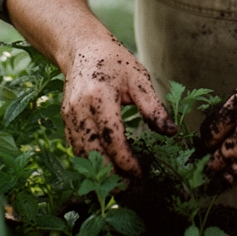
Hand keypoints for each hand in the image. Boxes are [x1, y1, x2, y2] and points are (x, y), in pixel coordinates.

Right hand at [61, 36, 175, 176]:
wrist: (83, 48)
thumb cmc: (114, 60)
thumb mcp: (139, 78)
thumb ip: (153, 107)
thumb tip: (170, 132)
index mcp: (99, 97)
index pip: (112, 139)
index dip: (126, 161)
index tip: (141, 173)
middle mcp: (79, 110)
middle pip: (92, 154)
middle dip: (111, 175)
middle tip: (131, 187)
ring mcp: (69, 117)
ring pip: (81, 155)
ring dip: (100, 171)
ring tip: (121, 181)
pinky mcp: (65, 121)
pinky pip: (76, 148)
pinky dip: (90, 161)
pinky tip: (107, 166)